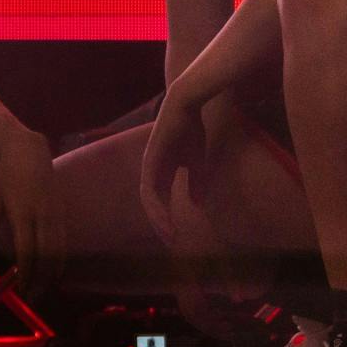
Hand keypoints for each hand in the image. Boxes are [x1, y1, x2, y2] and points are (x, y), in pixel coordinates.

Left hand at [0, 129, 60, 296]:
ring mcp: (55, 212)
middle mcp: (42, 214)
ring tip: (43, 289)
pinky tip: (54, 270)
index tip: (21, 288)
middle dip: (41, 279)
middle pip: (46, 255)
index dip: (26, 272)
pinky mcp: (62, 210)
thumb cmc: (7, 173)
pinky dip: (60, 259)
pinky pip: (64, 240)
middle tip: (33, 296)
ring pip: (59, 250)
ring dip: (52, 273)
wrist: (29, 149)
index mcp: (22, 211)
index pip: (27, 249)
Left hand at [139, 87, 209, 245]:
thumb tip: (198, 204)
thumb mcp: (197, 161)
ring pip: (148, 199)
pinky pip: (149, 188)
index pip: (160, 199)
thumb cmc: (191, 129)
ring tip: (169, 234)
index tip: (177, 234)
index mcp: (162, 170)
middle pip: (151, 203)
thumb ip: (196, 182)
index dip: (166, 216)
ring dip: (158, 218)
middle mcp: (152, 169)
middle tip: (171, 241)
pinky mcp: (150, 160)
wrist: (187, 105)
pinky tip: (165, 215)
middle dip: (160, 223)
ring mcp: (149, 165)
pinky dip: (156, 204)